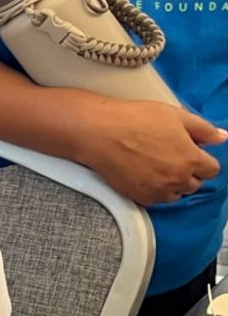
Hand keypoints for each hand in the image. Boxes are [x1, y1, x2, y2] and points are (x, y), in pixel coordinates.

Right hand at [76, 98, 225, 206]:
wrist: (100, 133)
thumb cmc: (136, 120)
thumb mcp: (176, 116)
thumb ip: (204, 129)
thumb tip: (222, 138)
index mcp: (191, 159)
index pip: (212, 170)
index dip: (203, 160)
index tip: (193, 154)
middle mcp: (177, 179)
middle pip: (194, 184)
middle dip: (189, 173)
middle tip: (172, 158)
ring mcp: (157, 190)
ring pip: (175, 195)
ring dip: (172, 185)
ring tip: (158, 168)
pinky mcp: (138, 196)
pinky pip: (155, 200)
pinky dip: (155, 191)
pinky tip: (145, 175)